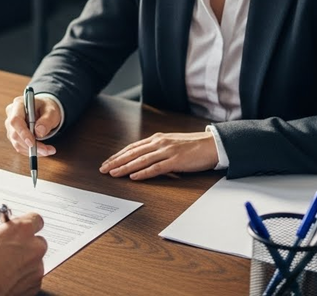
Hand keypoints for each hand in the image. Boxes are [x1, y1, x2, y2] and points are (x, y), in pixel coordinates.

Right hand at [0, 212, 46, 295]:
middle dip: (25, 243)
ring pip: (34, 260)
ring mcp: (36, 268)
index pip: (36, 219)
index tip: (19, 227)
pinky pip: (31, 275)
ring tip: (3, 266)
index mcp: (22, 230)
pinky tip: (6, 277)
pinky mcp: (35, 285)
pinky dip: (22, 276)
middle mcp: (34, 248)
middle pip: (37, 241)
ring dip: (23, 261)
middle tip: (8, 248)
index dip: (26, 223)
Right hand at [4, 95, 60, 156]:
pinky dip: (31, 151)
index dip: (22, 133)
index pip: (15, 120)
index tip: (32, 143)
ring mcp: (11, 126)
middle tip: (47, 150)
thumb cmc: (47, 108)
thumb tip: (39, 132)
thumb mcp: (51, 111)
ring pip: (17, 143)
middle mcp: (11, 115)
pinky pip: (20, 146)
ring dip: (32, 150)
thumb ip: (46, 120)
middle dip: (31, 145)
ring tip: (48, 150)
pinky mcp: (14, 135)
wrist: (44, 110)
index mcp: (18, 104)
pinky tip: (42, 149)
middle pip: (15, 134)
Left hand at [99, 131, 218, 179]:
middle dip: (116, 161)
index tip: (107, 162)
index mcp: (157, 139)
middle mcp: (159, 143)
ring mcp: (167, 151)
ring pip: (140, 160)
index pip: (132, 147)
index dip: (118, 155)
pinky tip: (134, 177)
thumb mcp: (171, 144)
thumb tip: (144, 160)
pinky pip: (156, 168)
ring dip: (125, 167)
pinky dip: (143, 173)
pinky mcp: (175, 161)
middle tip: (103, 169)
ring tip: (113, 173)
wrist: (213, 144)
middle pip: (132, 153)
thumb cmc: (193, 146)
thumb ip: (158, 150)